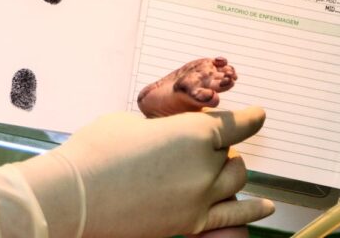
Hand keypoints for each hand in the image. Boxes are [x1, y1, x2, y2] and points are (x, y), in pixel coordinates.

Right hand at [0, 107, 273, 237]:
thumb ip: (160, 129)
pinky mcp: (189, 225)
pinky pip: (233, 217)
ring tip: (228, 167)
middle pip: (230, 154)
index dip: (249, 117)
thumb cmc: (96, 152)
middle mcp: (204, 167)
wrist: (75, 196)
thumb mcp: (130, 123)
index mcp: (192, 133)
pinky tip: (265, 207)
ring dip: (231, 171)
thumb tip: (168, 139)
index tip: (258, 114)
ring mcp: (199, 200)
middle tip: (201, 143)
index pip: (233, 124)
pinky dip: (252, 210)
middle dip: (219, 145)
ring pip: (236, 183)